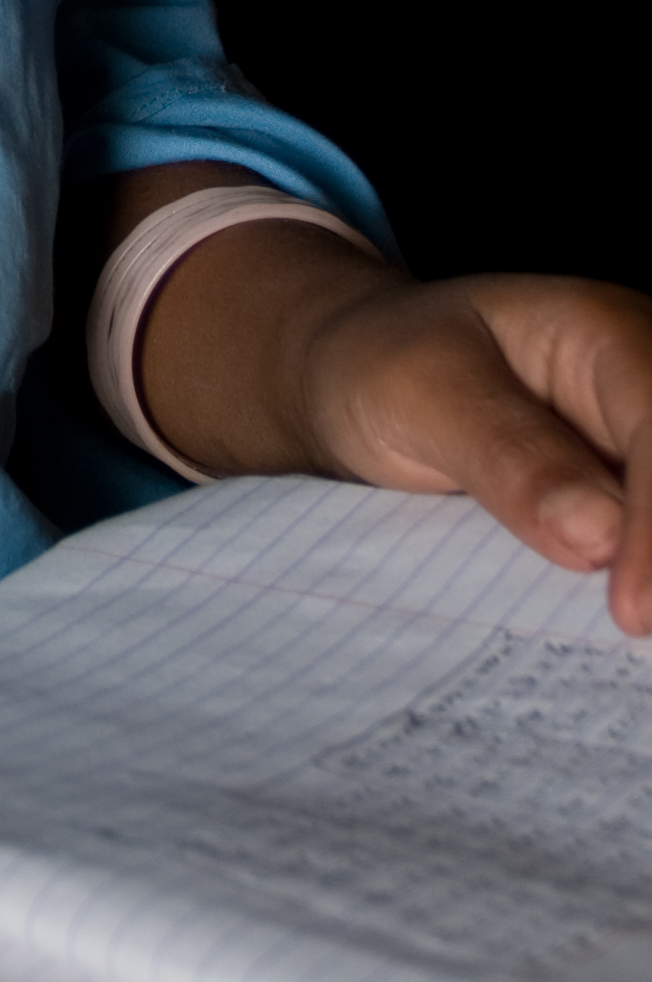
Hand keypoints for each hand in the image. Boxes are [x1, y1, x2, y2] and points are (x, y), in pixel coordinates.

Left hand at [291, 272, 651, 634]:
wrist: (358, 370)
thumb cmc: (385, 364)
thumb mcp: (420, 393)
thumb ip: (505, 455)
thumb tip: (599, 537)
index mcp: (604, 334)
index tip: (633, 612)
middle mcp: (644, 382)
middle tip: (635, 639)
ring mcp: (641, 442)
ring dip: (651, 574)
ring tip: (628, 648)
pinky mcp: (631, 490)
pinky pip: (642, 539)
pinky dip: (639, 581)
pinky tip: (619, 623)